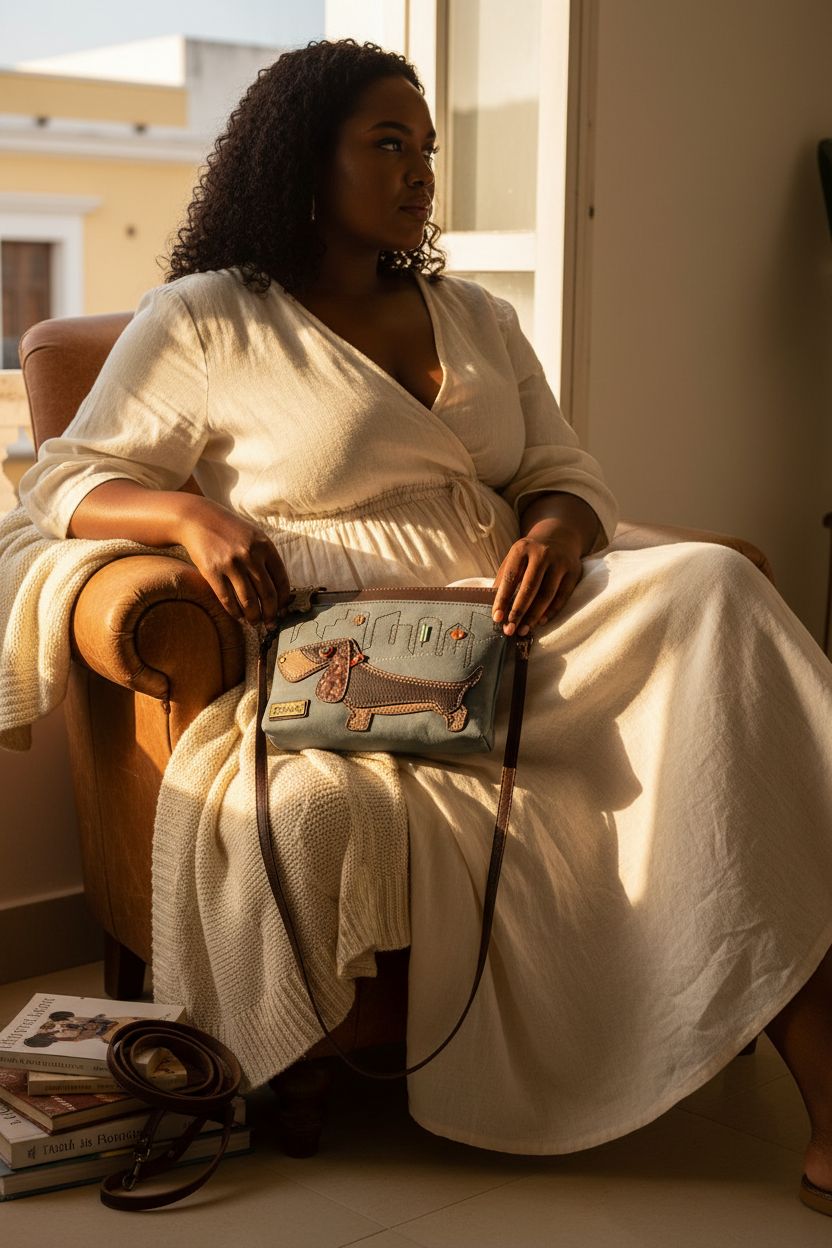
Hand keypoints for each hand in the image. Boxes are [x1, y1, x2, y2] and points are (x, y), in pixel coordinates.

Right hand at [178, 498, 290, 627]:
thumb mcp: (254, 537)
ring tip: (254, 622)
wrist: (199, 519)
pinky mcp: (212, 571)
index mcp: (265, 546)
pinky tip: (238, 616)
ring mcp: (231, 564)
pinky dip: (234, 612)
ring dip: (253, 616)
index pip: (281, 580)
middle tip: (270, 623)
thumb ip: (267, 559)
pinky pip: (227, 599)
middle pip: (267, 594)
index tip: (282, 610)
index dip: (284, 600)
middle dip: (270, 614)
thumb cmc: (230, 531)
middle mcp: (250, 555)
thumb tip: (279, 592)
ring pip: (248, 600)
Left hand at [492, 530, 582, 635]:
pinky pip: (562, 596)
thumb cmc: (529, 554)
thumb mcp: (514, 559)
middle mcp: (542, 553)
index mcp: (522, 548)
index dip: (502, 600)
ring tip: (524, 630)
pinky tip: (541, 622)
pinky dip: (551, 611)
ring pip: (547, 594)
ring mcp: (560, 562)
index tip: (496, 618)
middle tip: (510, 630)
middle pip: (529, 588)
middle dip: (518, 612)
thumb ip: (504, 579)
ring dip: (534, 616)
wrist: (559, 536)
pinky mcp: (574, 571)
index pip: (510, 578)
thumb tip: (496, 608)